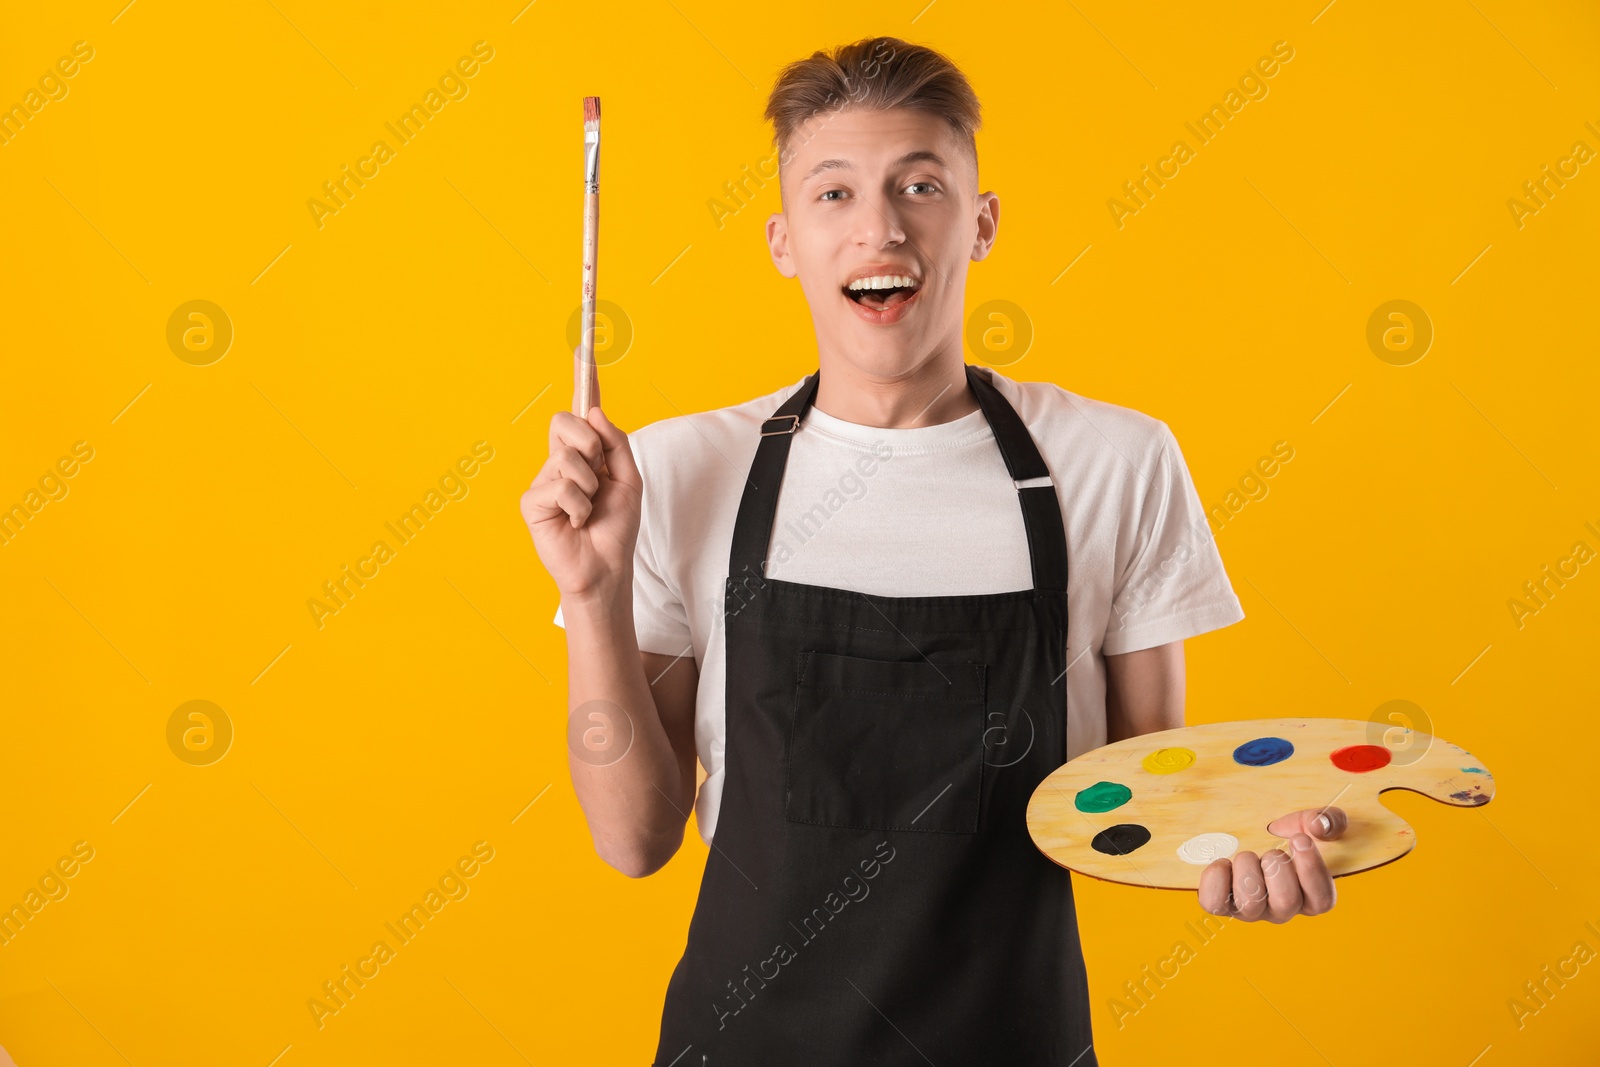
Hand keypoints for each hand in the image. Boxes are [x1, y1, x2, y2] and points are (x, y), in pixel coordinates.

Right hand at [520, 359, 640, 601]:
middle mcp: (560, 460)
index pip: (580, 410)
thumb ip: (615, 443)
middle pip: (566, 422)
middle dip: (592, 448)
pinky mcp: (532, 501)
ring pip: (567, 457)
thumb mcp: (629, 480)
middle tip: (599, 479)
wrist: (606, 568)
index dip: (582, 377)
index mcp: (585, 452)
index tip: (583, 344)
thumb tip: (593, 411)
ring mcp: (543, 479)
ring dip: (590, 487)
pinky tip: (575, 522)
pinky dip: (577, 506)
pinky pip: (560, 485)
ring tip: (588, 509)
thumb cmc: (616, 528)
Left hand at [1196, 806, 1346, 922]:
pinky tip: (1224, 863)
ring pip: (1250, 904)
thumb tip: (1319, 826)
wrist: (1250, 834)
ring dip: (1247, 871)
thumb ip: (1328, 821)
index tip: (1299, 839)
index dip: (1311, 869)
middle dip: (1277, 867)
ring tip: (1248, 856)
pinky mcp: (1223, 904)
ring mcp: (1252, 910)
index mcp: (1311, 896)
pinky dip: (1216, 879)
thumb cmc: (1286, 834)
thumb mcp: (1311, 823)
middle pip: (1286, 903)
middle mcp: (1282, 910)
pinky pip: (1214, 903)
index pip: (1322, 901)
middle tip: (1272, 852)